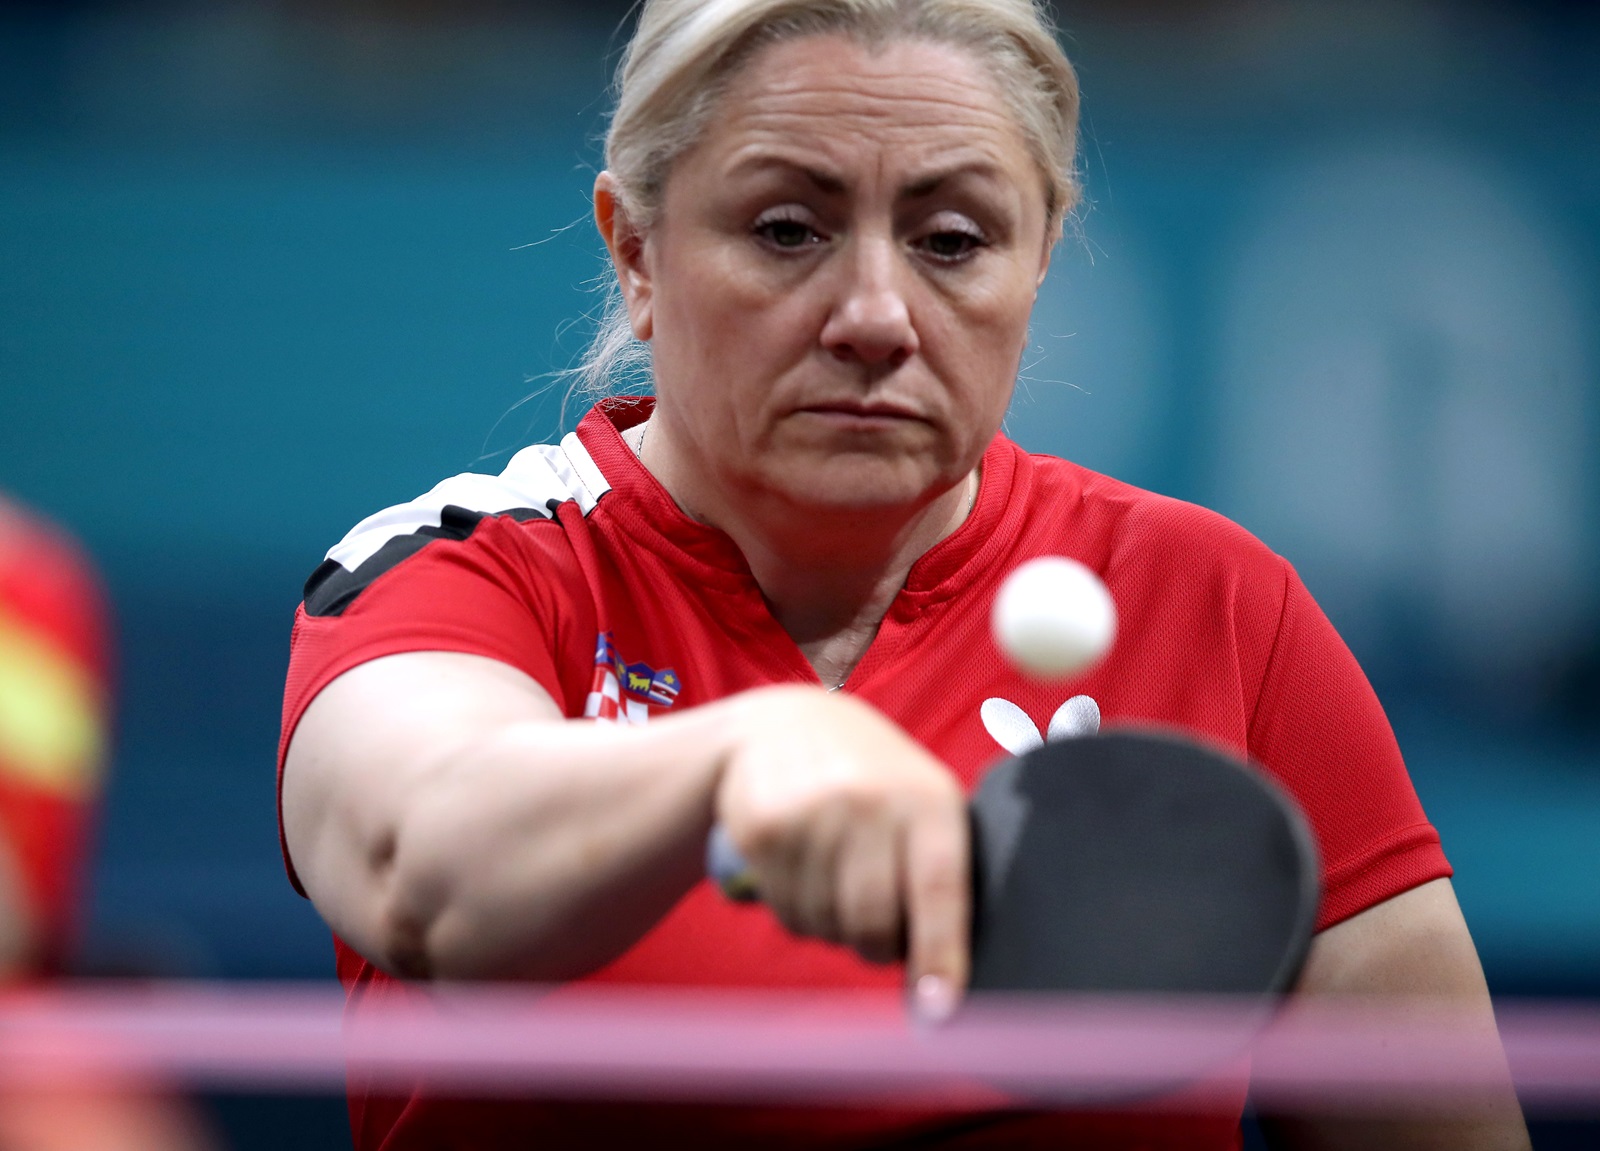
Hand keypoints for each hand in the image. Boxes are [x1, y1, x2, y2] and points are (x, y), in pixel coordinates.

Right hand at [715, 686, 968, 1018]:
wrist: (784, 724)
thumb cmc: (872, 779)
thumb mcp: (920, 799)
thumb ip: (939, 870)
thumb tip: (948, 973)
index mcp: (927, 799)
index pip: (939, 889)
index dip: (940, 954)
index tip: (938, 1009)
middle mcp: (870, 799)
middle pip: (872, 920)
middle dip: (876, 947)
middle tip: (877, 937)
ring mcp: (811, 809)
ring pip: (824, 923)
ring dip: (833, 928)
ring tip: (837, 883)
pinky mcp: (763, 824)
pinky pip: (784, 910)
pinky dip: (798, 911)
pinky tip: (803, 871)